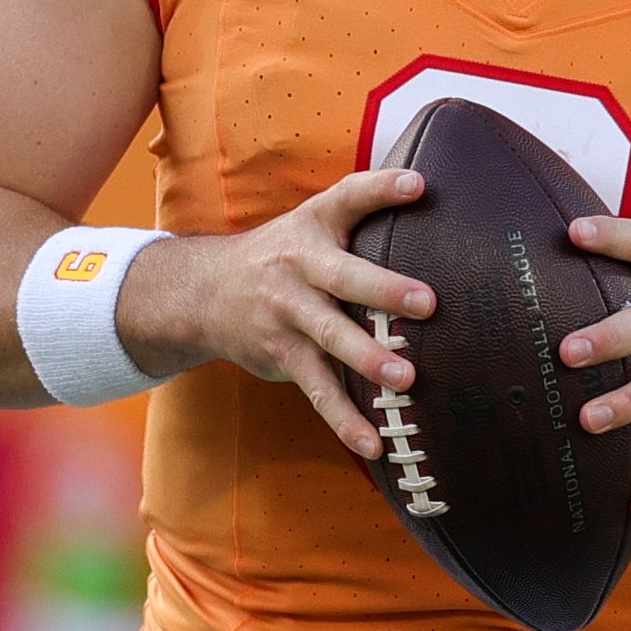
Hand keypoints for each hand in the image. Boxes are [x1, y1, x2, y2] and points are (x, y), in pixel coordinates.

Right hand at [120, 169, 435, 458]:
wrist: (202, 292)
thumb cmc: (283, 251)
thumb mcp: (315, 218)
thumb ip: (365, 203)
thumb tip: (427, 187)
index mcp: (313, 229)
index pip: (348, 199)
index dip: (382, 189)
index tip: (418, 186)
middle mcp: (298, 269)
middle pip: (344, 278)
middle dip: (384, 291)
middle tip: (428, 304)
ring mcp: (287, 316)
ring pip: (329, 340)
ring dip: (366, 360)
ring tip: (405, 381)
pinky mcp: (281, 356)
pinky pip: (318, 389)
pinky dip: (344, 420)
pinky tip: (373, 444)